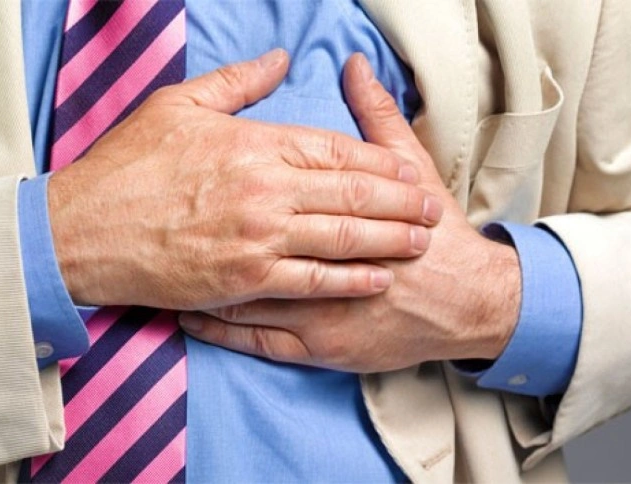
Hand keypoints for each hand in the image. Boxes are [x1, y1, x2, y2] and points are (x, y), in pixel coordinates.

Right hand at [49, 50, 443, 309]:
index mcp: (254, 145)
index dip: (381, 162)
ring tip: (421, 240)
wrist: (85, 230)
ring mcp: (258, 238)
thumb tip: (281, 58)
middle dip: (399, 201)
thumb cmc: (129, 166)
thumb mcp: (179, 105)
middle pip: (351, 193)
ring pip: (341, 237)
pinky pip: (311, 280)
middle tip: (432, 208)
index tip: (409, 170)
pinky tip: (378, 276)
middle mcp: (265, 191)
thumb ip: (238, 81)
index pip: (336, 149)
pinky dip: (349, 279)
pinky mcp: (245, 279)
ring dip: (388, 239)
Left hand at [179, 54, 521, 371]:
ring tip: (162, 268)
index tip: (197, 171)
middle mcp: (325, 258)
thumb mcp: (417, 168)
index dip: (237, 180)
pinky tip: (191, 316)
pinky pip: (259, 339)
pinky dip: (222, 329)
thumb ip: (380, 119)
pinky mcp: (320, 347)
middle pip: (256, 238)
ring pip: (247, 292)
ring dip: (202, 281)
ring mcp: (320, 307)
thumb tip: (355, 65)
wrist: (469, 302)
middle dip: (209, 227)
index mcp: (345, 208)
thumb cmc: (438, 237)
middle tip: (161, 215)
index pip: (279, 188)